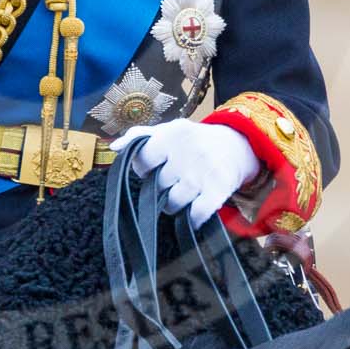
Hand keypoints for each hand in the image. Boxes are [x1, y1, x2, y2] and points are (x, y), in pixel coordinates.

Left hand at [115, 117, 261, 228]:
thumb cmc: (193, 141)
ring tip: (182, 193)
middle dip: (160, 187)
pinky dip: (193, 218)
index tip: (152, 168)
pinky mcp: (219, 189)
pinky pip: (196, 214)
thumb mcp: (168, 130)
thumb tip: (114, 147)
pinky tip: (194, 210)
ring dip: (175, 203)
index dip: (143, 169)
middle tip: (171, 181)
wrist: (235, 145)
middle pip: (157, 185)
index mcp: (172, 135)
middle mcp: (187, 152)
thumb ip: (139, 137)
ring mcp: (203, 172)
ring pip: (173, 203)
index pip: (142, 160)